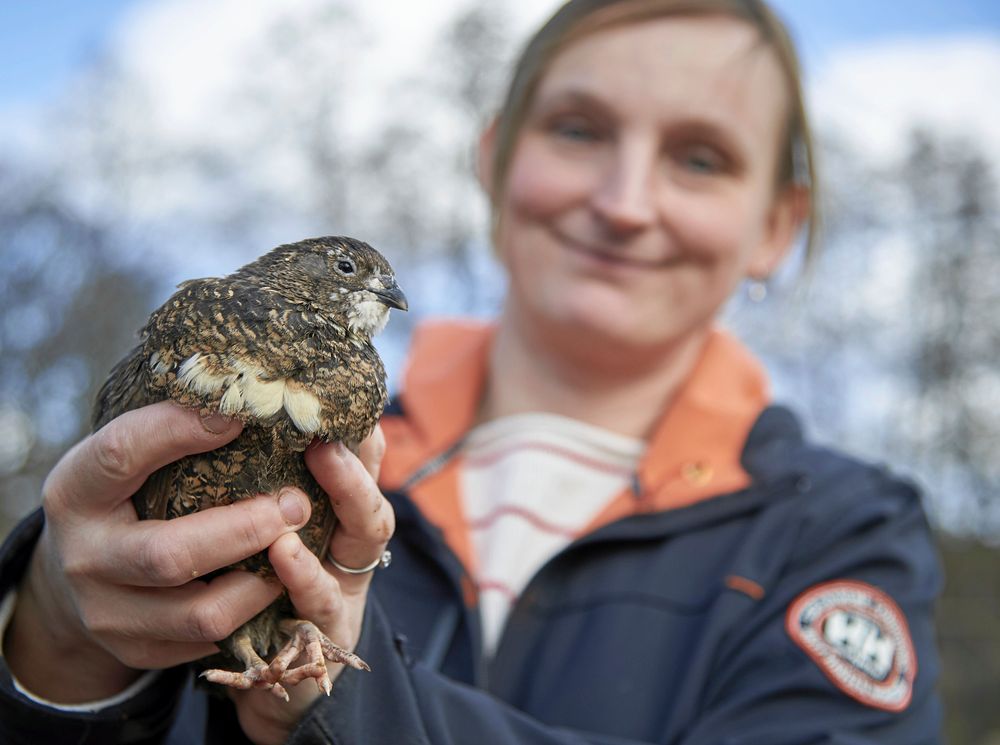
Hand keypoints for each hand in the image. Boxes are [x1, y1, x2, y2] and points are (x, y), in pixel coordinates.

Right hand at [4, 401, 313, 702]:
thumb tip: (251, 394)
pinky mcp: (138, 650)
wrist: (84, 568)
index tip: (240, 415)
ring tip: (295, 543)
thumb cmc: (127, 491)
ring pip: (200, 613)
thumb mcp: (129, 456)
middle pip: (168, 554)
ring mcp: (108, 613)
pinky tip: (273, 578)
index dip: (180, 432)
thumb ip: (172, 430)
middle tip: (296, 503)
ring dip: (261, 580)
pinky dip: (252, 610)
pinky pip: (209, 642)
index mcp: (76, 491)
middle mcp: (85, 557)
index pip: (122, 454)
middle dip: (245, 528)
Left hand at [230, 427, 393, 744]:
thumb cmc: (260, 592)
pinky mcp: (328, 632)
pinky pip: (321, 599)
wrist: (264, 679)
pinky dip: (305, 573)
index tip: (339, 384)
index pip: (359, 455)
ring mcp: (348, 583)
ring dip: (348, 491)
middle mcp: (351, 541)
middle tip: (332, 410)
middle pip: (371, 473)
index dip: (355, 420)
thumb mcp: (263, 529)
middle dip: (358, 443)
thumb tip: (226, 412)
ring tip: (324, 456)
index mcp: (336, 511)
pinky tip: (284, 551)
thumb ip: (260, 483)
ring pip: (365, 531)